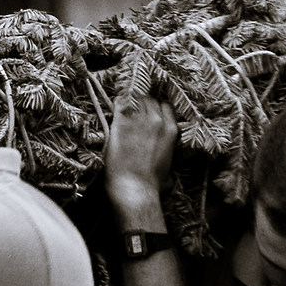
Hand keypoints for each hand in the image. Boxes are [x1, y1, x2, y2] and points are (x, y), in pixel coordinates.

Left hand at [107, 91, 178, 233]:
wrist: (134, 187)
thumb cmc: (152, 183)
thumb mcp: (169, 168)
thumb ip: (168, 156)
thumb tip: (169, 167)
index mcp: (171, 130)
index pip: (165, 105)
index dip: (157, 108)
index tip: (150, 112)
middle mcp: (157, 121)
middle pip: (150, 99)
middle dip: (142, 103)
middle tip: (134, 110)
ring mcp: (138, 120)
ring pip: (135, 98)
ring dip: (129, 101)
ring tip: (124, 105)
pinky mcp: (120, 123)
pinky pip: (119, 104)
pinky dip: (117, 104)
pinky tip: (115, 107)